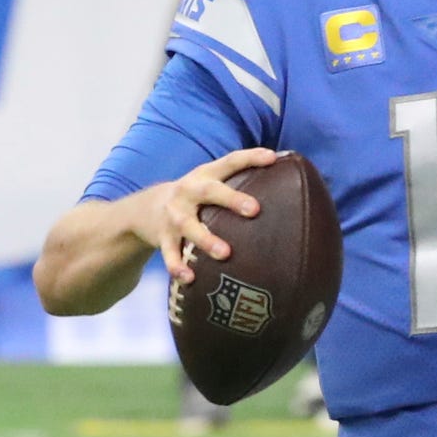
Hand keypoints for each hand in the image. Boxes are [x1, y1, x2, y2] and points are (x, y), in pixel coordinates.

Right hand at [141, 148, 277, 281]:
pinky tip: (190, 279)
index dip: (250, 158)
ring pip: (188, 226)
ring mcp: (174, 215)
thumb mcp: (211, 183)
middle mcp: (188, 192)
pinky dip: (178, 266)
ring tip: (225, 254)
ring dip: (206, 240)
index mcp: (205, 175)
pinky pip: (170, 254)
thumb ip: (240, 182)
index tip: (272, 158)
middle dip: (231, 199)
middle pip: (209, 191)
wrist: (145, 209)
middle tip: (254, 210)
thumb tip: (291, 185)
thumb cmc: (195, 198)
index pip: (230, 162)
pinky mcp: (163, 238)